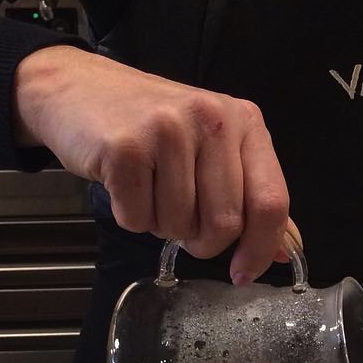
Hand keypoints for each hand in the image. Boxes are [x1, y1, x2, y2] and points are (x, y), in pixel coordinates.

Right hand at [13, 45, 290, 283]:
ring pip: (179, 226)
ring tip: (149, 188)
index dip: (259, 249)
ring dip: (161, 225)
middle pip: (225, 224)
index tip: (242, 274)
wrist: (78, 88)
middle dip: (201, 242)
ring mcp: (167, 130)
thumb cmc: (150, 125)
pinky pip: (137, 220)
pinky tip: (125, 184)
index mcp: (244, 122)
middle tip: (181, 220)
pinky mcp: (124, 148)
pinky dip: (129, 216)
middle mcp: (212, 119)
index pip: (272, 202)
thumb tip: (284, 251)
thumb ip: (251, 198)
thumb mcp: (212, 150)